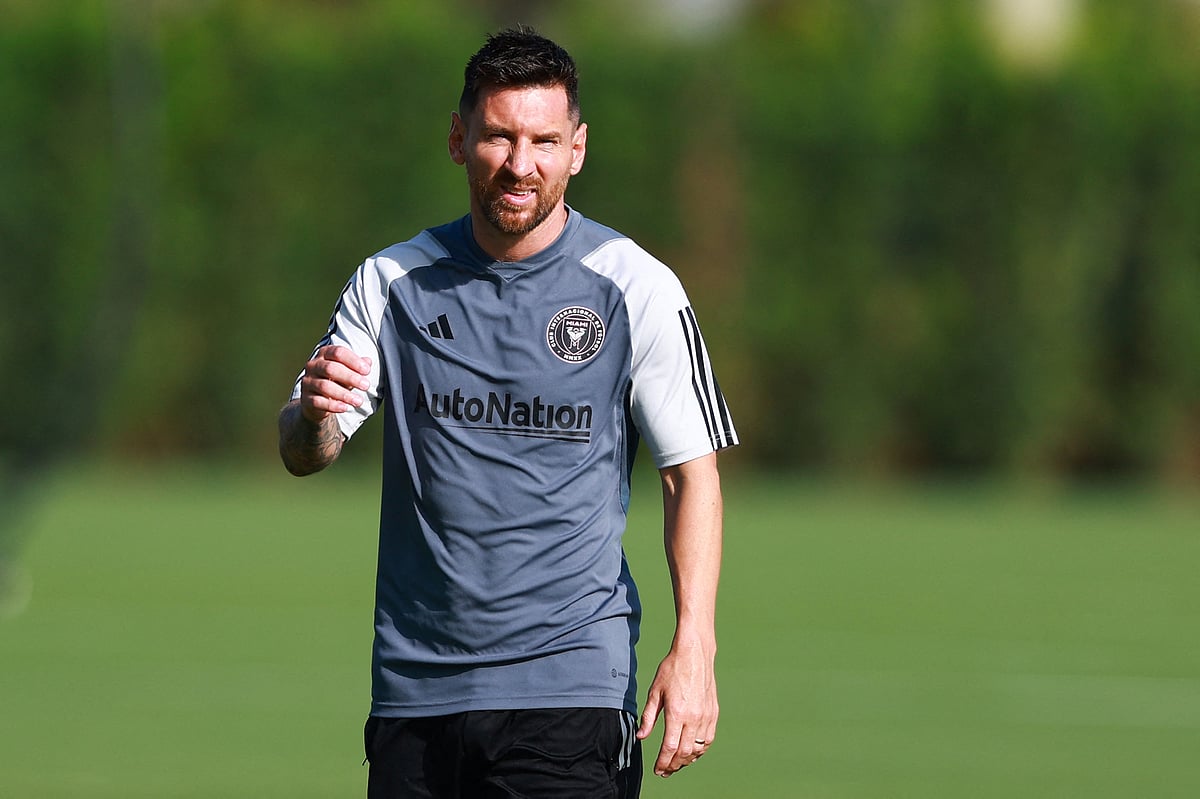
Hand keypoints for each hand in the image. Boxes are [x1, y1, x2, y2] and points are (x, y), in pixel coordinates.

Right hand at [298, 345, 371, 422]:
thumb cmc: (337, 380)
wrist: (318, 400)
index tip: (367, 371)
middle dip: (350, 377)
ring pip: (325, 386)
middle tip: (366, 386)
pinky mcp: (306, 398)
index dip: (353, 361)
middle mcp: (313, 365)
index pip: (338, 352)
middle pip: (331, 368)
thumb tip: (368, 362)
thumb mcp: (349, 372)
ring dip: (344, 394)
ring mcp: (308, 382)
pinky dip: (333, 405)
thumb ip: (358, 367)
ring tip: (359, 401)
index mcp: (324, 354)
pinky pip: (318, 401)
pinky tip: (345, 407)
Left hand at [636, 639, 718, 777]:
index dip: (662, 763)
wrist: (695, 653)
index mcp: (677, 713)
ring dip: (687, 760)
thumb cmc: (672, 669)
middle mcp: (693, 718)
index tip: (657, 769)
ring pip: (698, 749)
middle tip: (665, 770)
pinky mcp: (713, 712)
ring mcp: (706, 716)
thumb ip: (649, 717)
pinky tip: (692, 750)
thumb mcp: (655, 692)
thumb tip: (641, 736)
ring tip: (676, 763)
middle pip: (684, 753)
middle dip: (674, 765)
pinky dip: (700, 749)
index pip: (670, 748)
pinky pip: (708, 739)